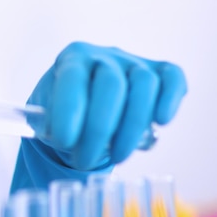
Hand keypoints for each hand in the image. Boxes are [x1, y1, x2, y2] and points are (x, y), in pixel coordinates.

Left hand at [23, 42, 186, 171]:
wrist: (84, 102)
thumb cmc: (63, 110)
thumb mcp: (44, 114)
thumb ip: (47, 123)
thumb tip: (61, 137)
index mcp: (72, 58)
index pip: (73, 79)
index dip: (69, 111)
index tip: (63, 142)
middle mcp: (104, 55)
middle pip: (110, 84)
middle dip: (98, 128)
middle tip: (84, 161)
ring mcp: (134, 62)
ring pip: (143, 84)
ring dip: (132, 126)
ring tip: (117, 157)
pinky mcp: (159, 72)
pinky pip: (172, 78)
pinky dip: (170, 99)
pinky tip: (161, 122)